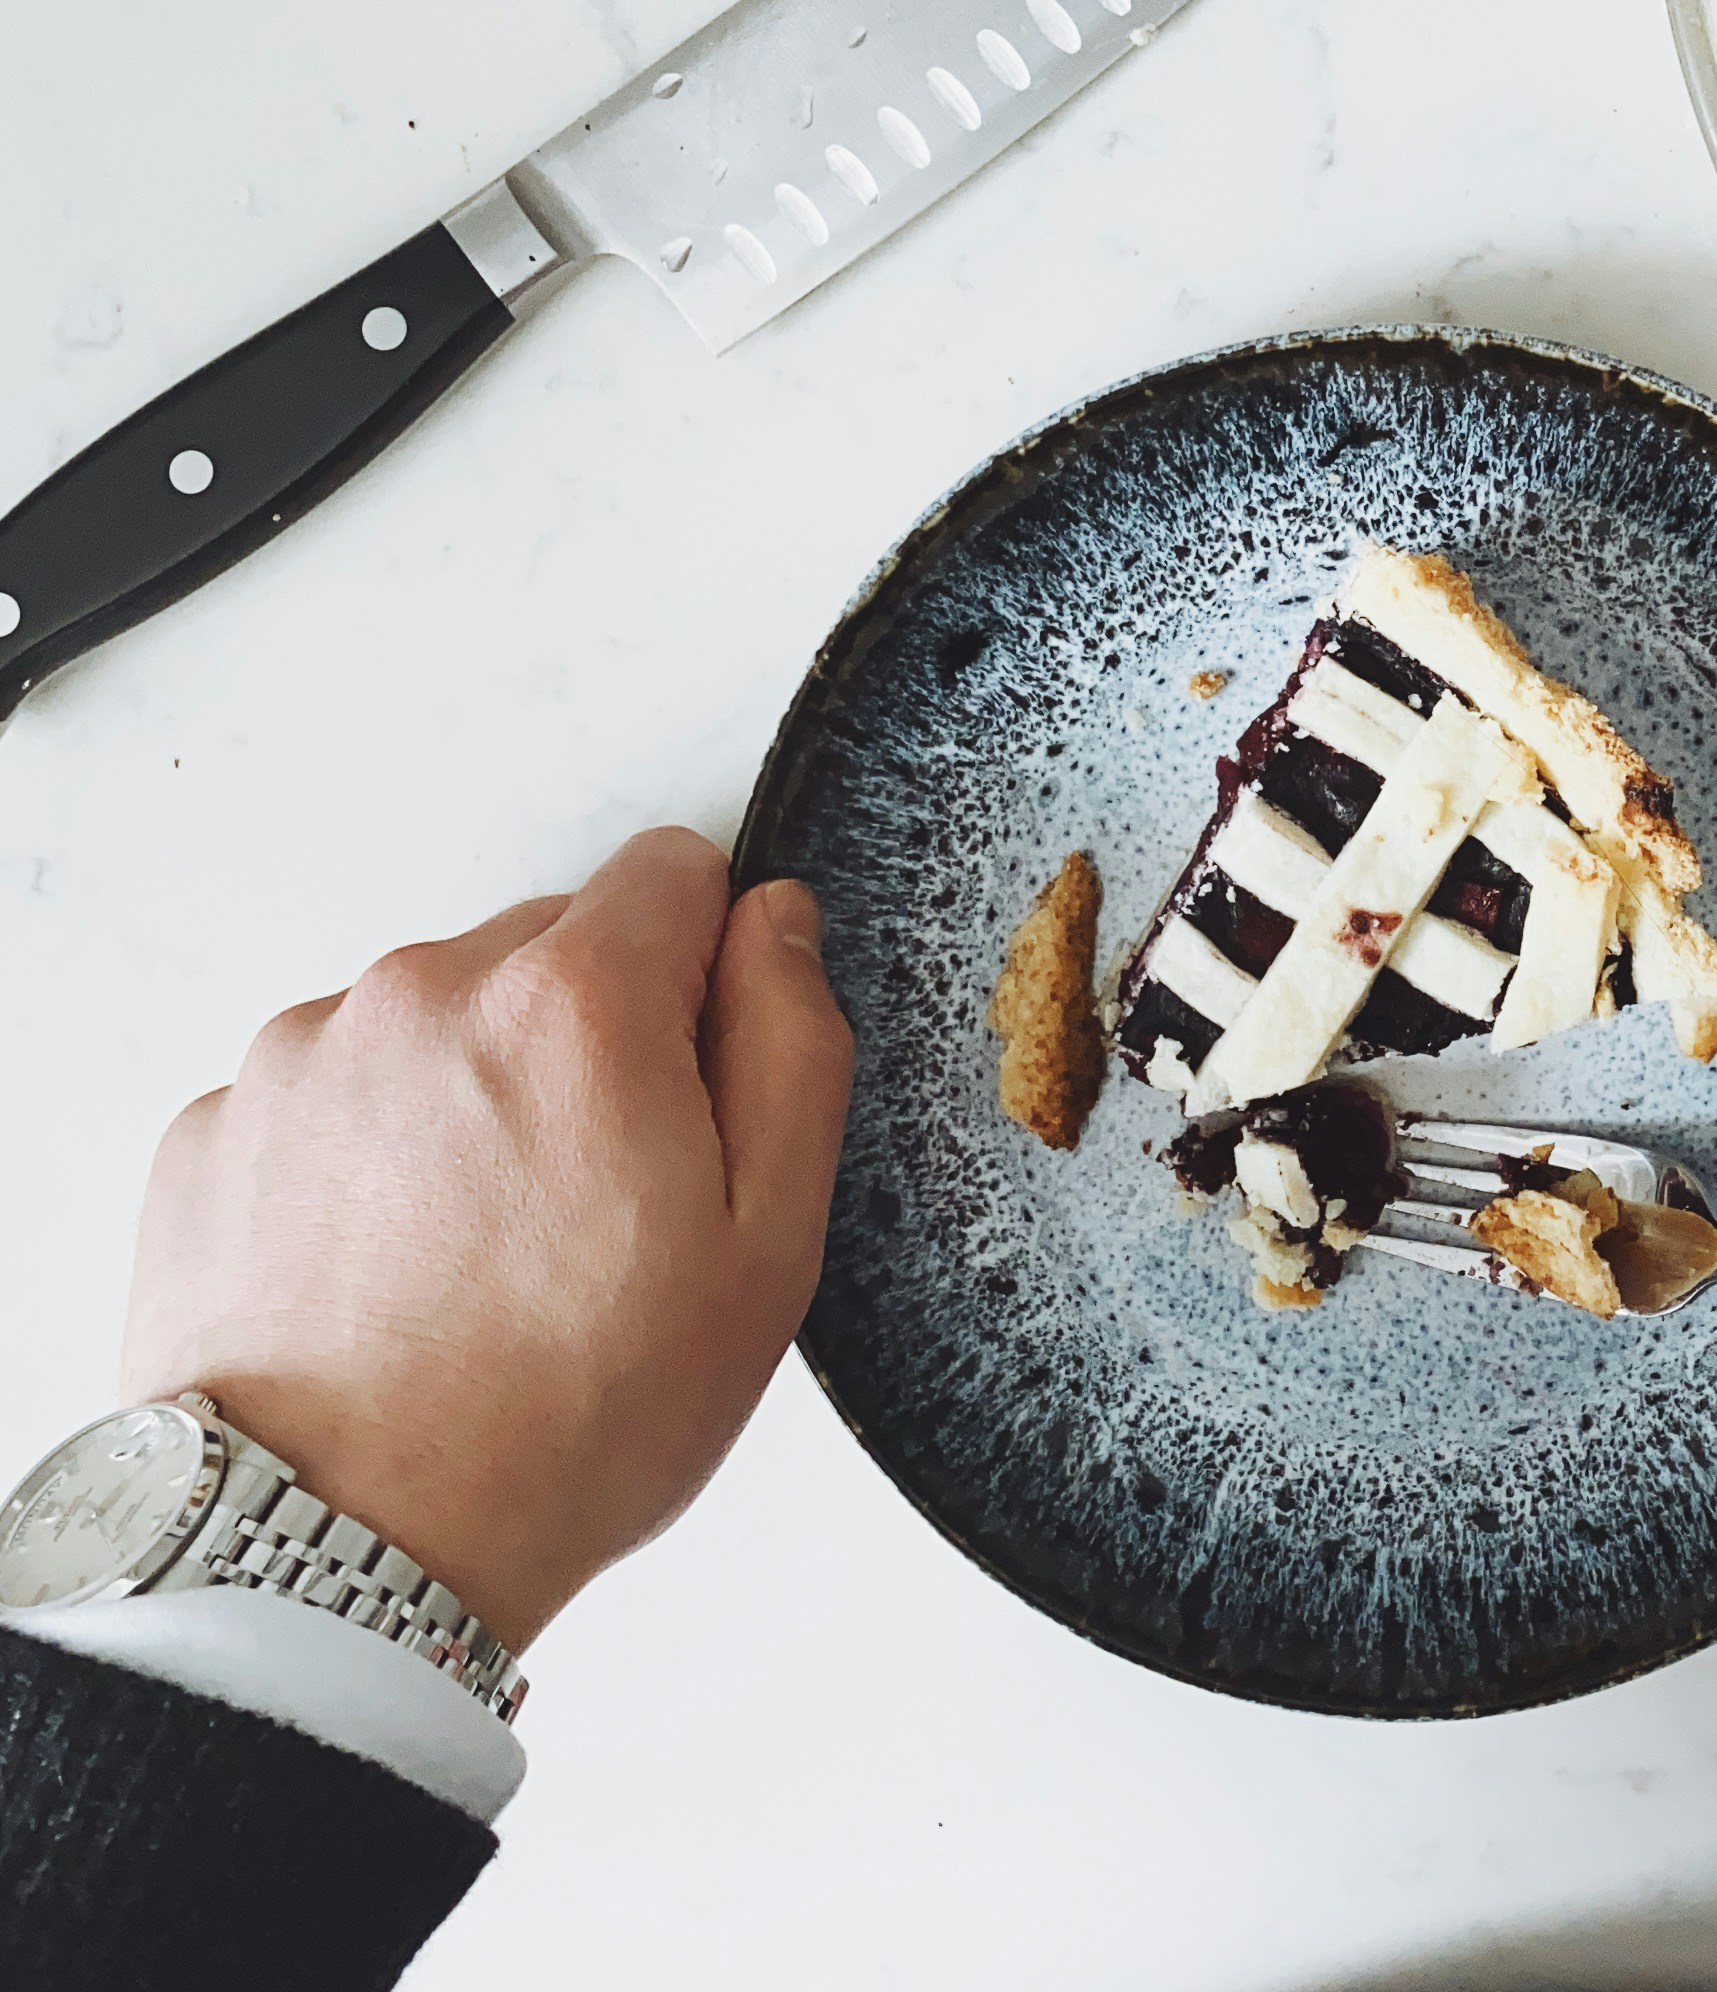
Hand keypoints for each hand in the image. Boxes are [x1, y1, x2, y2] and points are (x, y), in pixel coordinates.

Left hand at [121, 827, 853, 1654]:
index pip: (674, 872)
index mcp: (573, 1001)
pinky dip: (358, 1160)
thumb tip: (774, 923)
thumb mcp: (764, 1249)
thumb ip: (791, 1046)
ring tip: (471, 1259)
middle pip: (545, 948)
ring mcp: (298, 1058)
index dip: (703, 974)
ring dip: (463, 1095)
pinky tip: (380, 1277)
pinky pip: (321, 1097)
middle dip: (580, 1041)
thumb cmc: (562, 1422)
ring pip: (429, 1022)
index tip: (686, 1092)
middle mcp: (421, 990)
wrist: (333, 1559)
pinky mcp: (210, 1133)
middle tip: (585, 1207)